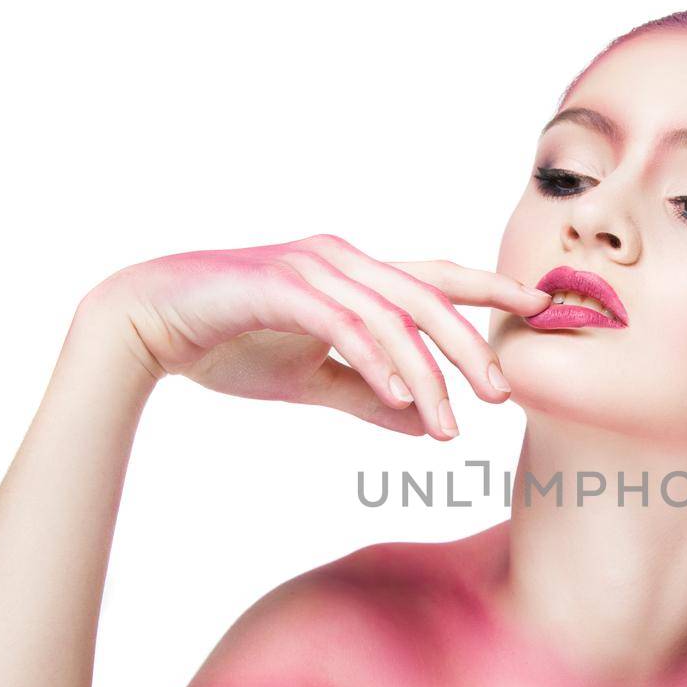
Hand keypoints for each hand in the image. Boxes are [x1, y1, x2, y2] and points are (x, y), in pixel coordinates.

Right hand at [79, 233, 551, 438]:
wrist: (145, 326)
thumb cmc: (228, 344)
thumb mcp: (312, 380)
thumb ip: (368, 397)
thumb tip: (427, 425)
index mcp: (354, 275)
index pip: (437, 280)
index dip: (491, 291)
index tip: (542, 309)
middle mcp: (341, 261)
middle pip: (429, 297)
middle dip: (471, 346)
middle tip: (503, 394)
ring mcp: (311, 269)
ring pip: (392, 318)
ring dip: (426, 375)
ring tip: (448, 424)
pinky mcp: (279, 286)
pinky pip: (344, 325)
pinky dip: (376, 362)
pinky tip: (401, 401)